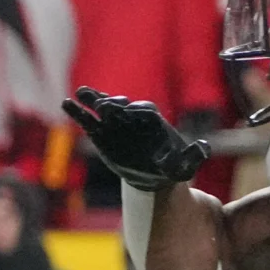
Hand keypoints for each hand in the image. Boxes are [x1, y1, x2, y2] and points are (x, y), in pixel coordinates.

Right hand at [63, 87, 209, 191]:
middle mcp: (133, 117)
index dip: (138, 111)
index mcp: (154, 121)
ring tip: (79, 94)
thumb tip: (204, 147)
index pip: (146, 111)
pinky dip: (78, 112)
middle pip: (123, 106)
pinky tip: (66, 103)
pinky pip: (88, 121)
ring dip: (92, 100)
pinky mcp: (101, 133)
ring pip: (103, 108)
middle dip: (115, 104)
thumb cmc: (171, 167)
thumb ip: (194, 157)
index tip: (131, 111)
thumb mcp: (184, 166)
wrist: (152, 174)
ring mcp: (115, 124)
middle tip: (106, 104)